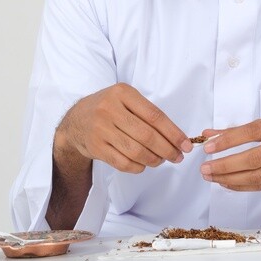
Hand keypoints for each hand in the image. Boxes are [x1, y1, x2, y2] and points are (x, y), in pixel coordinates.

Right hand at [54, 83, 191, 174]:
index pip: (154, 115)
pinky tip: (144, 164)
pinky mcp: (96, 147)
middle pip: (147, 135)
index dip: (173, 132)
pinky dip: (138, 167)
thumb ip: (146, 112)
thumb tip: (175, 136)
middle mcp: (110, 109)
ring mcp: (101, 129)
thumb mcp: (125, 99)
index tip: (185, 144)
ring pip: (136, 151)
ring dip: (154, 159)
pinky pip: (123, 163)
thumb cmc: (108, 108)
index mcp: (122, 92)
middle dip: (167, 149)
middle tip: (178, 157)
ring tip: (162, 160)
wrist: (75, 120)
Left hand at [199, 111, 260, 190]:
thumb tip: (211, 134)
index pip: (253, 131)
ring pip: (258, 176)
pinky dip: (244, 186)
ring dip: (231, 178)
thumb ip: (244, 128)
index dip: (229, 140)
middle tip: (205, 168)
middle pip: (254, 158)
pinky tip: (229, 183)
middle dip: (226, 165)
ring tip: (212, 177)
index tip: (209, 146)